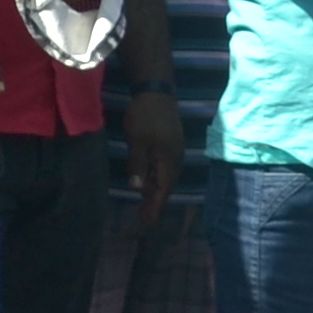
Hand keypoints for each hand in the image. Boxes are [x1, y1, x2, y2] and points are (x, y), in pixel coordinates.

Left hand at [124, 87, 182, 226]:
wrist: (156, 91)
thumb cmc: (145, 116)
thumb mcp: (137, 142)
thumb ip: (138, 166)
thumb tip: (137, 189)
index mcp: (168, 161)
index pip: (163, 190)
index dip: (155, 207)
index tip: (147, 222)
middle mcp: (176, 159)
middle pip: (166, 186)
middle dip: (155, 202)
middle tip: (143, 217)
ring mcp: (175, 150)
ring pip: (165, 176)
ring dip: (155, 190)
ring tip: (144, 203)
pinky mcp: (171, 143)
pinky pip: (165, 167)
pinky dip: (156, 177)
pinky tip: (147, 179)